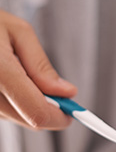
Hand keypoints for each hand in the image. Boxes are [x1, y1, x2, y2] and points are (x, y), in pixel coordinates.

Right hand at [0, 10, 76, 129]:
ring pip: (15, 117)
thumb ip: (41, 66)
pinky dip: (14, 102)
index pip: (36, 111)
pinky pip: (2, 111)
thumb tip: (65, 92)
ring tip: (23, 75)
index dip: (59, 117)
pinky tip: (9, 81)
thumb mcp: (18, 32)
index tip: (72, 113)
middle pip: (27, 119)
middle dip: (48, 110)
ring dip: (29, 104)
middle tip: (57, 93)